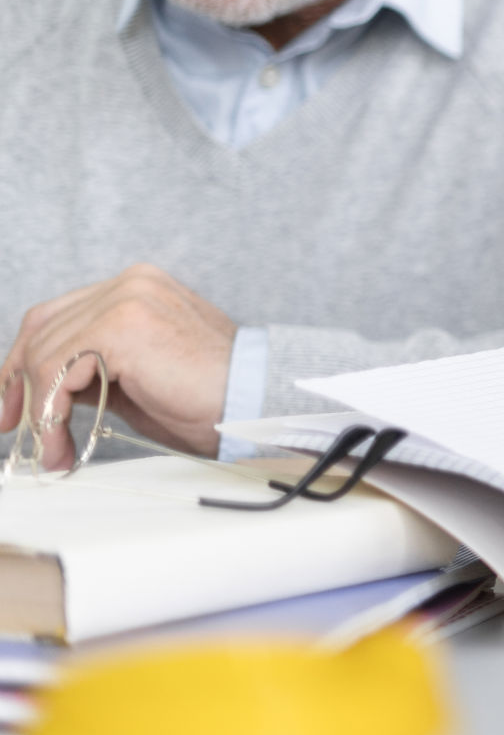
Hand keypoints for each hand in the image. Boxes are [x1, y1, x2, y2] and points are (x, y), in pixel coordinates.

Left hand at [0, 265, 235, 467]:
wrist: (250, 400)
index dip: (25, 361)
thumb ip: (92, 370)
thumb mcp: (135, 379)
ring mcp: (126, 298)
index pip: (57, 315)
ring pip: (44, 352)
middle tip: (15, 429)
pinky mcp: (121, 325)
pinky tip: (61, 443)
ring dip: (39, 412)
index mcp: (137, 288)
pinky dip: (49, 414)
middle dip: (19, 384)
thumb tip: (46, 389)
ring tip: (52, 452)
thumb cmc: (208, 397)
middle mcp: (130, 283)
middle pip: (41, 327)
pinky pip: (57, 369)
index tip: (15, 407)